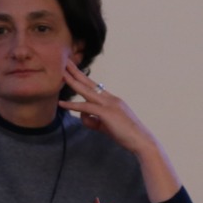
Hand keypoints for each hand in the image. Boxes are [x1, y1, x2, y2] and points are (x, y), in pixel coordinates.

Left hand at [60, 58, 184, 201]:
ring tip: (60, 74)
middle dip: (76, 72)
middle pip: (89, 83)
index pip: (94, 86)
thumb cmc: (127, 135)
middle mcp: (111, 99)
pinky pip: (85, 107)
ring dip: (72, 82)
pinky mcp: (106, 113)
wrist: (141, 141)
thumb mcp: (107, 126)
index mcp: (112, 100)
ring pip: (86, 91)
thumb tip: (83, 116)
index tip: (74, 70)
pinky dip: (73, 105)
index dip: (83, 78)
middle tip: (65, 61)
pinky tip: (62, 103)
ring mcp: (109, 105)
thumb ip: (94, 120)